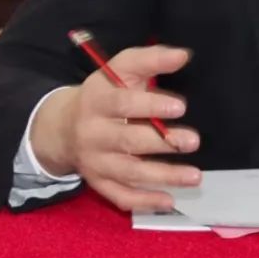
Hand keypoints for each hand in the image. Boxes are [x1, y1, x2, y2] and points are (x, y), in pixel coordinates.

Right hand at [30, 45, 200, 212]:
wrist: (63, 126)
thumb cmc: (105, 92)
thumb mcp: (121, 68)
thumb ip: (151, 59)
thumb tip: (183, 55)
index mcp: (97, 100)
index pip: (123, 103)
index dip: (152, 105)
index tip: (181, 106)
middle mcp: (93, 134)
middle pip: (128, 141)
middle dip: (162, 142)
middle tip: (193, 141)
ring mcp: (95, 162)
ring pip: (129, 173)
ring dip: (163, 176)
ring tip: (195, 176)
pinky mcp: (98, 182)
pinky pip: (120, 196)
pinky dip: (144, 201)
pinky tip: (169, 201)